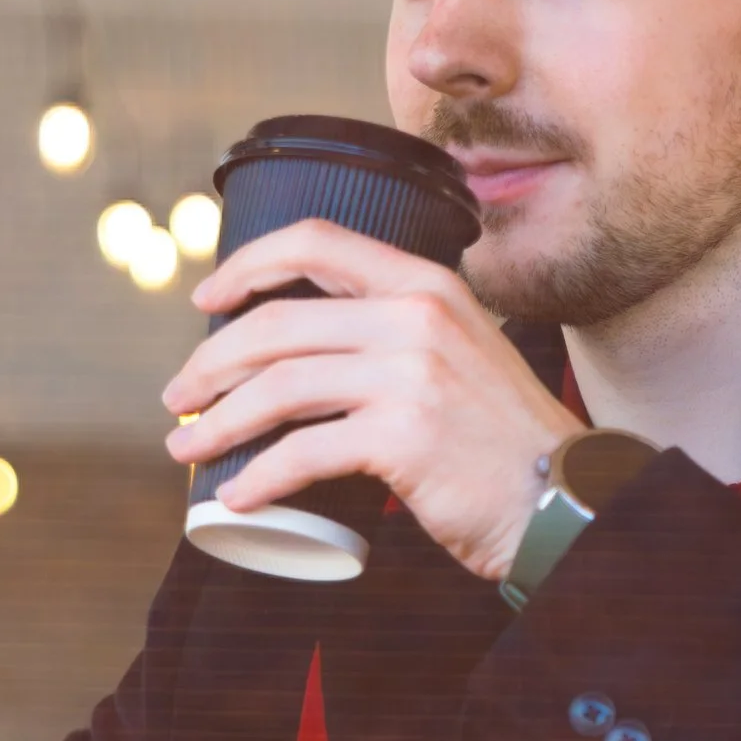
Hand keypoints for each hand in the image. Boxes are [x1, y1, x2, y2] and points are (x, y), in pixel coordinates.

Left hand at [162, 219, 583, 584]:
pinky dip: (258, 479)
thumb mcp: (460, 353)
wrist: (562, 496)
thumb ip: (401, 335)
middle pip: (278, 324)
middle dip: (211, 363)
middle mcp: (416, 317)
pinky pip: (303, 453)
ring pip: (278, 386)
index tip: (207, 299)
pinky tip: (238, 498)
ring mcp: (410, 375)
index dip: (247, 264)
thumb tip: (311, 353)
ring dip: (218, 422)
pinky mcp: (403, 437)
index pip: (317, 241)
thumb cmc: (502, 440)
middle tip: (178, 400)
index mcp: (425, 284)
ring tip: (188, 450)